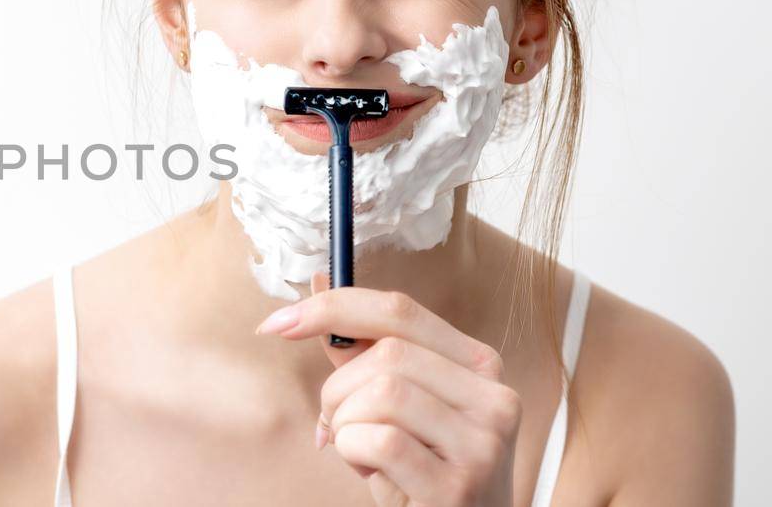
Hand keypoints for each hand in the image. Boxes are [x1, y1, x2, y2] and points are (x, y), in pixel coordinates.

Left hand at [255, 286, 520, 506]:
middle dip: (337, 388)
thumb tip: (317, 285)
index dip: (332, 308)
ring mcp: (482, 443)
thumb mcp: (400, 408)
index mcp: (479, 365)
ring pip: (381, 393)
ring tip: (360, 452)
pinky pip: (379, 441)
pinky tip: (372, 474)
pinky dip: (354, 453)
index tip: (278, 324)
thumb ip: (362, 353)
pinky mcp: (458, 486)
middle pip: (385, 353)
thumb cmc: (423, 470)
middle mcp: (493, 397)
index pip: (400, 310)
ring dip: (346, 424)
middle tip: (336, 424)